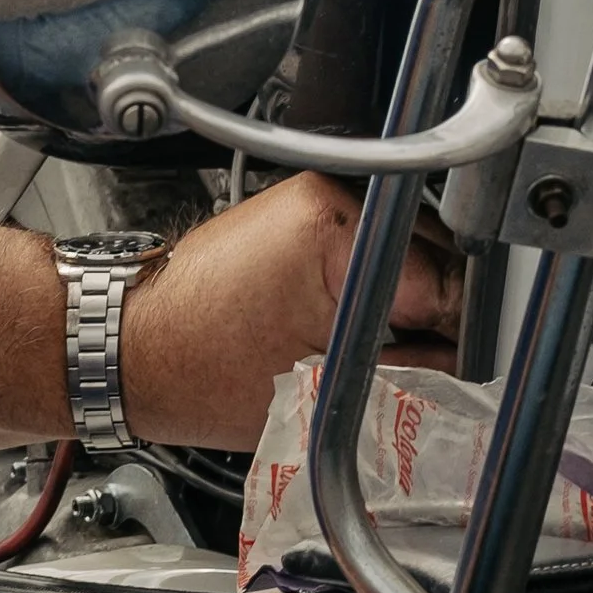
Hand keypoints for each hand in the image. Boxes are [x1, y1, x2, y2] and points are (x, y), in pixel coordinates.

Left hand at [118, 172, 459, 452]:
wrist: (125, 346)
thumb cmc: (193, 371)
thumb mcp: (320, 395)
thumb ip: (411, 381)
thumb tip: (466, 378)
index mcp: (339, 231)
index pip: (449, 286)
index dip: (459, 342)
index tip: (455, 376)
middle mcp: (333, 196)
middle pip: (439, 262)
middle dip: (438, 321)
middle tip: (413, 373)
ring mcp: (320, 197)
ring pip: (412, 255)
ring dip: (409, 302)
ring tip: (368, 348)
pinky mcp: (305, 210)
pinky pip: (374, 251)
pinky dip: (377, 289)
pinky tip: (347, 325)